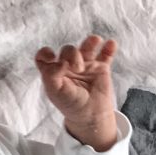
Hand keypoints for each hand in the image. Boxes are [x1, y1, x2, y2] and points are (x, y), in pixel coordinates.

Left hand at [35, 35, 118, 149]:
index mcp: (53, 71)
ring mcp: (85, 65)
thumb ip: (51, 74)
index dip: (46, 53)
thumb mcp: (54, 91)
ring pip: (87, 47)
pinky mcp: (101, 68)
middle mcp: (68, 65)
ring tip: (95, 40)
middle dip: (72, 54)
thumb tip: (58, 61)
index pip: (45, 56)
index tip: (52, 57)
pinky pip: (106, 55)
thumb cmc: (69, 103)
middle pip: (67, 50)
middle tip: (77, 68)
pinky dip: (109, 48)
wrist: (90, 114)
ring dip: (90, 42)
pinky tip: (110, 44)